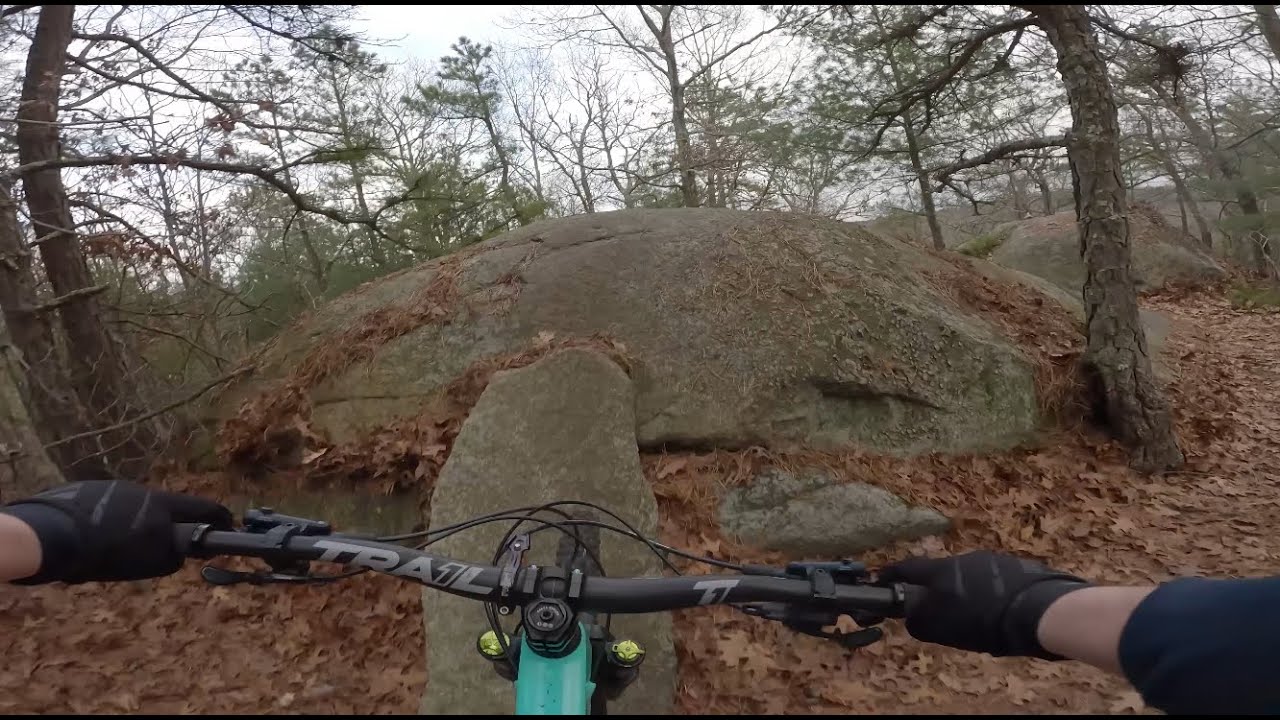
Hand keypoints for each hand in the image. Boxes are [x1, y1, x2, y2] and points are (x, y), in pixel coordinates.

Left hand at [2, 480, 231, 583]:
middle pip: (169, 507)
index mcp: (162, 505)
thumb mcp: (146, 563)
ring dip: (138, 524)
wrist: (51, 535)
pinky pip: (112, 508)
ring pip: (139, 508)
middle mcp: (143, 491)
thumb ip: (169, 555)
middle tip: (169, 544)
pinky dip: (113, 522)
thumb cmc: (103, 553)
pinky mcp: (90, 491)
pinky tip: (98, 539)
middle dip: (174, 524)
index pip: (203, 508)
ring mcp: (115, 489)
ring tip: (122, 547)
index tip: (228, 526)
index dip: (220, 518)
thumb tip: (180, 554)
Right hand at [879, 550, 1090, 658]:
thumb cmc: (986, 622)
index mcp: (941, 571)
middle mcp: (963, 558)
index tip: (880, 581)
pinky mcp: (1017, 567)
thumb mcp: (944, 630)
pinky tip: (998, 612)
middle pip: (939, 572)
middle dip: (934, 589)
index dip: (890, 575)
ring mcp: (992, 560)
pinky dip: (988, 594)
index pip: (906, 568)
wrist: (1042, 612)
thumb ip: (921, 621)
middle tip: (935, 609)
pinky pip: (992, 580)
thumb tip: (910, 616)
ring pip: (968, 576)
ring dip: (964, 592)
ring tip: (974, 615)